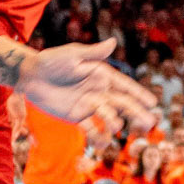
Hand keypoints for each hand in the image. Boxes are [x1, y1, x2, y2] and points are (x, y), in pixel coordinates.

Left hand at [14, 40, 159, 127]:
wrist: (31, 76)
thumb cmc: (53, 61)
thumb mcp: (73, 55)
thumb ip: (93, 53)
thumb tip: (113, 42)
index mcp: (102, 75)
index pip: (125, 86)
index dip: (139, 94)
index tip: (153, 103)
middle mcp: (99, 91)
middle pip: (122, 104)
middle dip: (136, 113)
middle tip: (149, 123)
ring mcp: (89, 106)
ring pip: (109, 118)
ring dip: (114, 124)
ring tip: (114, 127)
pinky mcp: (76, 118)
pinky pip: (91, 128)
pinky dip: (96, 135)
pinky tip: (98, 141)